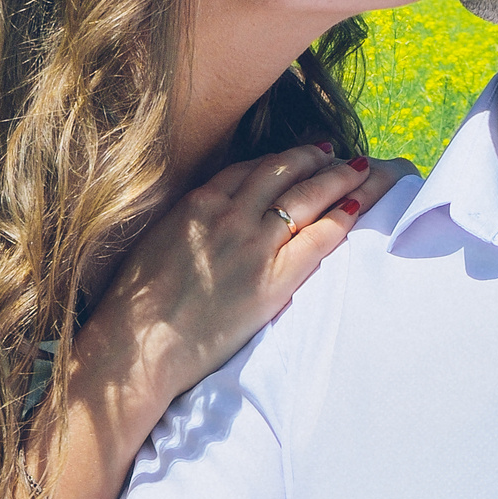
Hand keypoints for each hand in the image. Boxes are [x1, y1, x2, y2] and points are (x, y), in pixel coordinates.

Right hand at [88, 141, 399, 412]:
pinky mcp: (273, 278)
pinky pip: (320, 237)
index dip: (280, 158)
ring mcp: (254, 244)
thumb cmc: (136, 306)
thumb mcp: (156, 243)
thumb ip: (188, 224)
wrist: (139, 346)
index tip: (297, 155)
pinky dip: (342, 216)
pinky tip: (359, 204)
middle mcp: (229, 213)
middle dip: (315, 157)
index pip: (250, 168)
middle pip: (284, 171)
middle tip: (337, 153)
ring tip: (361, 168)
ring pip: (308, 195)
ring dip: (338, 177)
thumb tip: (203, 222)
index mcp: (198, 202)